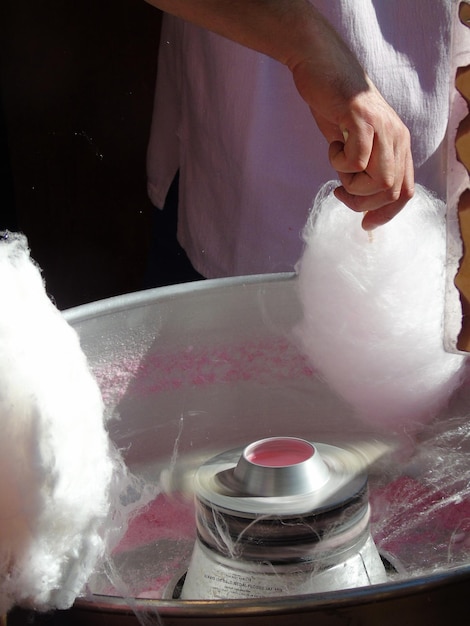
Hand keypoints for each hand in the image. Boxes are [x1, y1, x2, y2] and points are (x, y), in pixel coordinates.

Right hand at [291, 43, 413, 229]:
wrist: (321, 65)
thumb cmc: (334, 104)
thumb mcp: (354, 142)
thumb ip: (364, 166)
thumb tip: (360, 200)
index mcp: (399, 143)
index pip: (405, 191)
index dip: (386, 214)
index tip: (365, 223)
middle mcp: (397, 136)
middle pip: (391, 191)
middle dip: (362, 203)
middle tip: (341, 192)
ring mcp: (382, 126)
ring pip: (379, 181)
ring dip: (351, 186)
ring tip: (336, 167)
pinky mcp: (361, 118)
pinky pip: (357, 161)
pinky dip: (339, 163)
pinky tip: (333, 145)